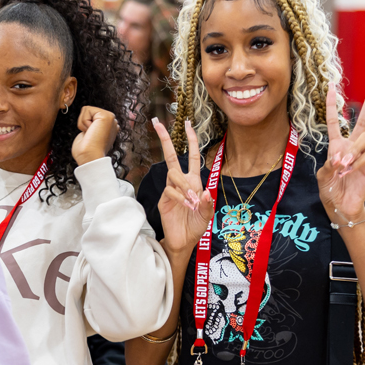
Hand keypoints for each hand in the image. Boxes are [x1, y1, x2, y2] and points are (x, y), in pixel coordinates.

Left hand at [72, 106, 118, 165]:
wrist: (90, 158)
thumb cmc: (87, 152)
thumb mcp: (88, 136)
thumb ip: (90, 127)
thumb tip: (88, 124)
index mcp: (109, 128)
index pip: (91, 117)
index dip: (85, 126)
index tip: (91, 138)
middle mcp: (112, 123)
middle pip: (89, 112)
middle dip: (84, 123)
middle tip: (90, 136)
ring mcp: (111, 118)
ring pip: (87, 110)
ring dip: (83, 123)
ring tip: (91, 133)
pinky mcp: (106, 116)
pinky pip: (86, 109)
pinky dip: (83, 121)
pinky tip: (91, 131)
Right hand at [152, 118, 214, 255]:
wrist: (184, 241)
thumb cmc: (196, 226)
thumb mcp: (207, 215)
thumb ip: (208, 203)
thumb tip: (205, 192)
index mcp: (194, 182)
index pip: (192, 157)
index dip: (191, 141)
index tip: (188, 124)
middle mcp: (181, 183)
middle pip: (171, 156)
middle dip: (165, 139)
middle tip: (157, 123)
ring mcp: (171, 190)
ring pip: (173, 174)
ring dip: (184, 185)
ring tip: (192, 201)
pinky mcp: (163, 200)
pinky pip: (170, 190)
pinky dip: (180, 197)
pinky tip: (187, 206)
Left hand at [317, 79, 364, 224]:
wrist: (341, 206)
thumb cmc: (330, 189)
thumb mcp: (322, 175)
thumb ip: (329, 165)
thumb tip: (340, 158)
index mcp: (337, 145)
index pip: (336, 120)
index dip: (334, 104)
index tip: (331, 86)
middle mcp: (352, 146)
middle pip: (364, 119)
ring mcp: (363, 155)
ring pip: (364, 139)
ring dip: (352, 150)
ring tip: (342, 165)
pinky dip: (355, 164)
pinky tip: (347, 172)